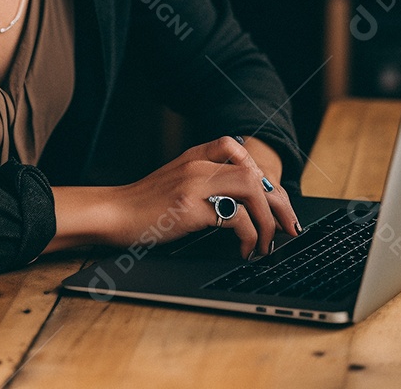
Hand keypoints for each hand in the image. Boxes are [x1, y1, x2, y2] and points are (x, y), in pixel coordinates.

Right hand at [104, 136, 298, 259]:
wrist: (112, 212)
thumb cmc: (142, 205)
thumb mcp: (174, 183)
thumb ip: (201, 182)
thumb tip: (238, 202)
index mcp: (193, 157)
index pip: (238, 150)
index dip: (262, 176)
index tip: (273, 202)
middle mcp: (196, 165)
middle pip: (253, 171)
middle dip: (278, 201)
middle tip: (288, 227)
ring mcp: (193, 184)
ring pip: (251, 187)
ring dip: (268, 218)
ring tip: (268, 243)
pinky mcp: (188, 207)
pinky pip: (235, 217)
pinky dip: (249, 237)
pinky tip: (245, 250)